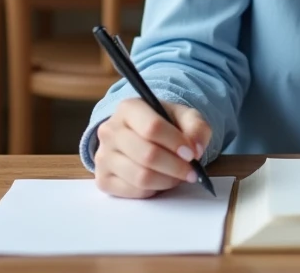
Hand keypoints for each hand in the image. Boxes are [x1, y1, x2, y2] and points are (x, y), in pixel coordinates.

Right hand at [94, 98, 211, 198]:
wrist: (141, 136)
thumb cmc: (165, 124)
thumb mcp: (185, 117)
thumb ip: (196, 128)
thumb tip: (196, 150)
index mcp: (129, 108)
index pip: (152, 127)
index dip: (175, 143)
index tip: (192, 154)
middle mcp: (110, 130)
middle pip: (147, 155)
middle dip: (175, 166)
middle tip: (191, 171)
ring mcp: (103, 156)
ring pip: (140, 177)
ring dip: (167, 180)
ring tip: (178, 176)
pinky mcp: (103, 179)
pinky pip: (133, 192)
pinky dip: (153, 190)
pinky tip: (161, 181)